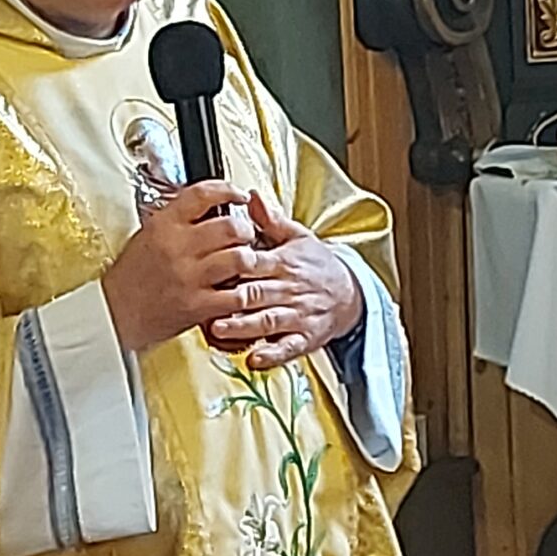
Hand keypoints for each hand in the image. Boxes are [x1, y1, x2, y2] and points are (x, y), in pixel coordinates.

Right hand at [102, 181, 280, 355]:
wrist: (115, 314)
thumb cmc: (132, 276)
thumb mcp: (148, 236)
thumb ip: (178, 219)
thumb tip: (212, 204)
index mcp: (164, 225)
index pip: (203, 194)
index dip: (228, 190)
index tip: (240, 195)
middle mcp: (177, 248)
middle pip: (230, 226)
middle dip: (246, 230)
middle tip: (246, 236)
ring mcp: (188, 277)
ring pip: (240, 258)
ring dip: (250, 259)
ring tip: (246, 262)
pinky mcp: (197, 306)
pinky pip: (236, 294)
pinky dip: (244, 291)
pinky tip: (239, 289)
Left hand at [205, 191, 365, 372]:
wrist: (351, 293)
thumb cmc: (318, 265)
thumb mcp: (298, 237)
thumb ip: (271, 220)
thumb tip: (251, 196)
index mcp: (284, 263)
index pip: (255, 262)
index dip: (233, 264)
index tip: (211, 264)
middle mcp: (289, 290)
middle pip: (257, 293)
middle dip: (232, 298)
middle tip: (205, 300)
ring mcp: (297, 315)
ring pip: (267, 321)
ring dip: (243, 327)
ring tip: (219, 329)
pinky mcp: (304, 338)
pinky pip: (288, 348)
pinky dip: (271, 355)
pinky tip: (254, 359)